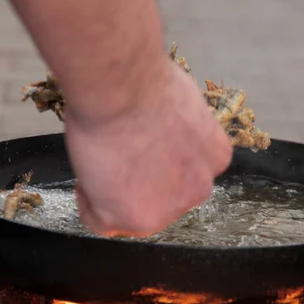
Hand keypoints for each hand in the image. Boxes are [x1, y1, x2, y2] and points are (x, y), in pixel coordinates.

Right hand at [63, 60, 232, 236]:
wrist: (122, 89)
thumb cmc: (143, 82)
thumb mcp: (181, 103)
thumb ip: (180, 131)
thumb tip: (163, 133)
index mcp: (215, 157)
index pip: (185, 172)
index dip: (155, 160)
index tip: (137, 146)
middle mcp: (200, 189)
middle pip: (162, 196)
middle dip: (138, 180)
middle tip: (116, 153)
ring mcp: (169, 209)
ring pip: (133, 212)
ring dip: (112, 192)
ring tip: (101, 157)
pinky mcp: (135, 219)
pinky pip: (100, 222)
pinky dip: (88, 201)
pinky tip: (88, 173)